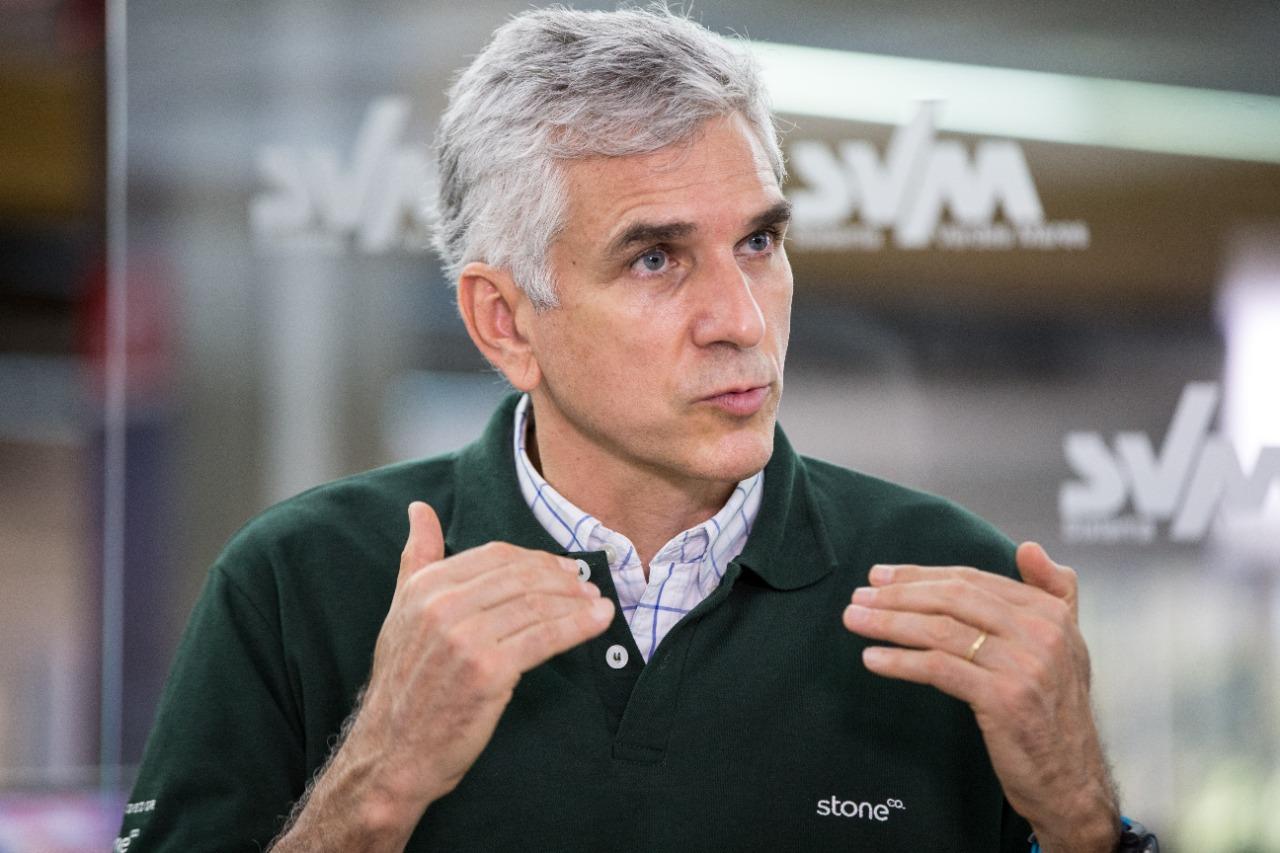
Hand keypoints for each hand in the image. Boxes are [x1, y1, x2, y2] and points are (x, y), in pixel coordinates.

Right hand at [275, 502, 613, 849]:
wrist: (392, 753)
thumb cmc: (403, 686)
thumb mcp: (401, 612)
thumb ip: (416, 558)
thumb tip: (420, 510)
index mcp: (424, 586)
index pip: (496, 556)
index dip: (536, 560)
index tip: (562, 569)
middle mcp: (442, 606)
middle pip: (521, 576)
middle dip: (561, 579)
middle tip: (587, 585)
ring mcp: (465, 638)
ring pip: (537, 605)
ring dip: (576, 602)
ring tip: (598, 604)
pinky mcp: (488, 671)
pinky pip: (545, 638)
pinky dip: (578, 627)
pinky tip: (599, 623)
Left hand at [841, 543, 1118, 852]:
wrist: (1071, 781)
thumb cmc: (1055, 713)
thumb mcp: (1067, 647)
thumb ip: (1054, 593)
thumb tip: (1029, 547)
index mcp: (1051, 613)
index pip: (972, 580)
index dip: (921, 575)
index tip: (881, 576)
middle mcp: (1042, 633)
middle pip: (952, 598)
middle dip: (898, 595)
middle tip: (858, 595)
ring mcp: (1025, 665)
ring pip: (940, 630)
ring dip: (888, 623)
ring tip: (853, 620)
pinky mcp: (1005, 698)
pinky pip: (939, 669)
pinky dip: (900, 661)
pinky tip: (873, 659)